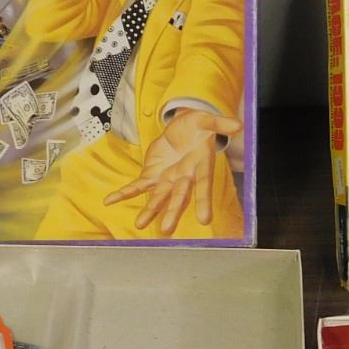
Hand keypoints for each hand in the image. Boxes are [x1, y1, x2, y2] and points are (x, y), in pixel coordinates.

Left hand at [105, 108, 241, 235]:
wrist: (183, 128)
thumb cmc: (197, 126)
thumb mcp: (206, 120)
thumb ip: (219, 123)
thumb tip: (238, 124)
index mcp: (200, 166)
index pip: (203, 186)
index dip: (204, 202)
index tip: (206, 219)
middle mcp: (184, 177)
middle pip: (178, 197)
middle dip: (171, 212)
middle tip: (166, 229)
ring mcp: (167, 178)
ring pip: (157, 197)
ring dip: (149, 210)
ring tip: (139, 224)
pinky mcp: (152, 175)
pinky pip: (137, 186)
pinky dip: (124, 193)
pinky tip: (110, 201)